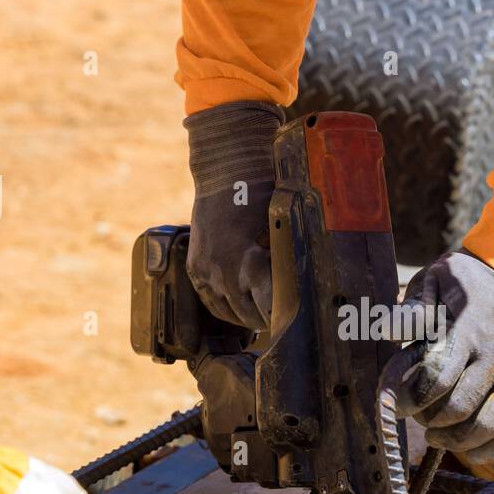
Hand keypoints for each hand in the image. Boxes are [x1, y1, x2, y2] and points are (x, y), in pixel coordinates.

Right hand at [184, 100, 284, 330]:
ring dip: (245, 316)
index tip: (295, 323)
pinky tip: (239, 308)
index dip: (283, 317)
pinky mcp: (194, 267)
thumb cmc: (261, 195)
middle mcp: (223, 273)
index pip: (269, 308)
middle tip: (284, 323)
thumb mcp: (281, 230)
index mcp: (248, 265)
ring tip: (262, 318)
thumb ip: (285, 262)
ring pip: (227, 312)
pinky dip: (224, 307)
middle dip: (266, 319)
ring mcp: (205, 272)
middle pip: (248, 315)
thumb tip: (299, 287)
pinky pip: (209, 300)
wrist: (225, 170)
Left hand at [396, 252, 493, 460]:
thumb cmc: (466, 285)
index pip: (437, 377)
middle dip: (431, 422)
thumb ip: (414, 309)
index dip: (410, 399)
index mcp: (470, 330)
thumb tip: (387, 329)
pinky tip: (472, 450)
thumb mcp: (436, 282)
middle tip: (418, 420)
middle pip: (460, 408)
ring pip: (488, 425)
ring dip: (457, 441)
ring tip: (438, 437)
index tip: (395, 405)